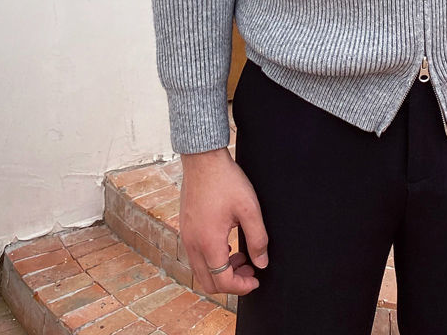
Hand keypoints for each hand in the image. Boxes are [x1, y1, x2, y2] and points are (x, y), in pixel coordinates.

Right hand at [178, 148, 268, 295]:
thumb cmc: (226, 181)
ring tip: (241, 256)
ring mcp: (186, 236)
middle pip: (208, 282)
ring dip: (221, 270)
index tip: (256, 280)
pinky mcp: (185, 227)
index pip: (223, 282)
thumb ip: (258, 239)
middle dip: (231, 283)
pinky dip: (212, 259)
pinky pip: (196, 255)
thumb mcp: (249, 209)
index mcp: (208, 243)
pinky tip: (228, 245)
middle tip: (250, 270)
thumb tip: (261, 263)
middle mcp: (192, 244)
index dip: (242, 287)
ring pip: (201, 270)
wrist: (203, 159)